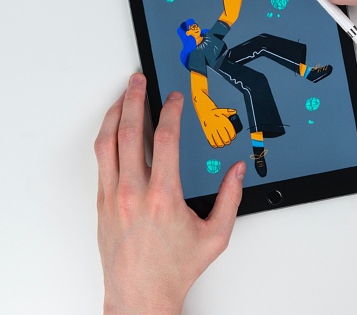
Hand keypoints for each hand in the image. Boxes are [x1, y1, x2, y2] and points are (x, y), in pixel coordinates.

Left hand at [94, 74, 245, 314]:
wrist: (139, 296)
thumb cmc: (174, 269)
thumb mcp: (215, 235)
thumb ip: (231, 198)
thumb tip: (238, 170)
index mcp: (163, 196)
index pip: (165, 138)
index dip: (171, 111)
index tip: (175, 98)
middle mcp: (133, 192)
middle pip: (129, 131)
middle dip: (134, 99)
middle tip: (138, 80)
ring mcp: (112, 196)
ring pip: (107, 142)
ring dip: (114, 113)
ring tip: (122, 96)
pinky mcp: (101, 202)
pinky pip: (100, 159)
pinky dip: (105, 136)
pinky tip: (112, 127)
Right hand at [199, 106, 237, 147]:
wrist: (205, 111)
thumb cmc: (215, 112)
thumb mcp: (223, 110)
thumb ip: (230, 111)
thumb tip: (235, 112)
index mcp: (225, 121)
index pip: (231, 133)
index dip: (233, 136)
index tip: (232, 137)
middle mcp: (219, 126)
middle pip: (226, 139)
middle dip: (227, 141)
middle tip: (228, 141)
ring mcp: (213, 130)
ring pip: (219, 141)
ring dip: (221, 144)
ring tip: (222, 144)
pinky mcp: (207, 132)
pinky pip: (211, 141)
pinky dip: (214, 144)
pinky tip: (216, 145)